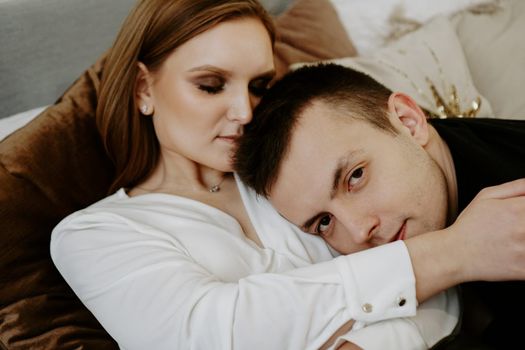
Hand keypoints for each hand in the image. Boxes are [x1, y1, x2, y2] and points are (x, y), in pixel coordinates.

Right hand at [405, 178, 524, 302]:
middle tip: (519, 227)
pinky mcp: (524, 270)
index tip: (524, 213)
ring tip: (517, 237)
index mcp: (517, 210)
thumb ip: (516, 187)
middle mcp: (523, 229)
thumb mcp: (486, 197)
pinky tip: (518, 251)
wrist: (455, 254)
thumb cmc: (470, 226)